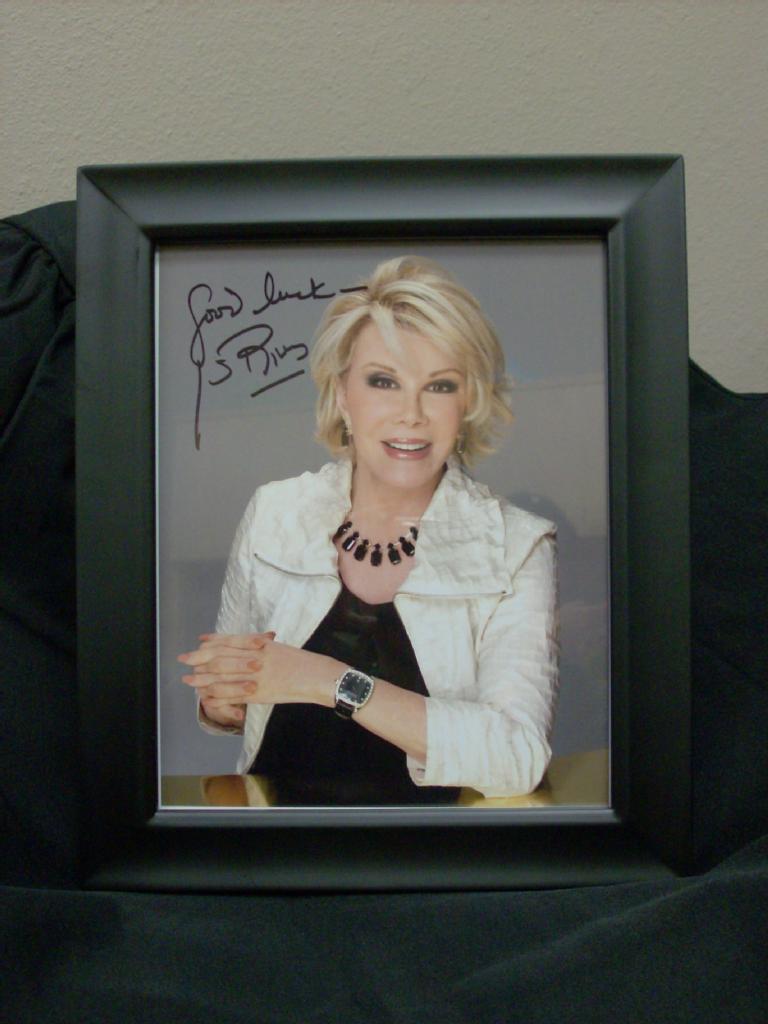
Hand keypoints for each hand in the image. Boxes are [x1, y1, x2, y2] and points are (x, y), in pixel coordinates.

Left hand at [178, 632, 341, 711]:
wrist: (317, 676)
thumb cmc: (301, 662)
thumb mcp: (279, 648)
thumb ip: (261, 646)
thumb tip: (246, 644)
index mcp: (260, 644)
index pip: (230, 641)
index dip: (212, 641)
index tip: (199, 642)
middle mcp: (255, 658)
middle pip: (221, 657)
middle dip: (200, 659)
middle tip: (184, 660)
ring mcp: (256, 676)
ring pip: (223, 677)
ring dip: (203, 679)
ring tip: (189, 680)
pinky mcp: (259, 693)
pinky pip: (233, 695)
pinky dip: (218, 697)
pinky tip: (207, 698)